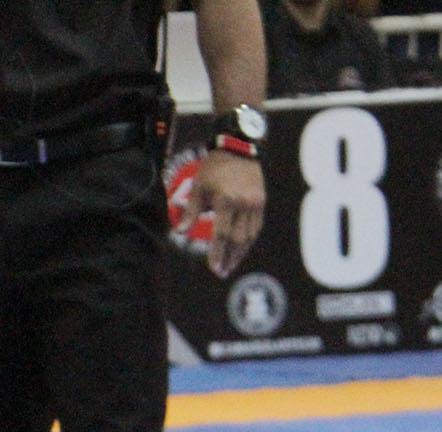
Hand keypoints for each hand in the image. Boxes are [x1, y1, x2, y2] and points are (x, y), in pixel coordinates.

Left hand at [191, 150, 264, 278]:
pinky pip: (256, 227)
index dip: (218, 253)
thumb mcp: (198, 188)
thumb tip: (180, 232)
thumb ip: (191, 211)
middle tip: (221, 273)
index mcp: (226, 200)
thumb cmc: (213, 169)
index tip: (214, 268)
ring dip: (240, 253)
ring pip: (249, 235)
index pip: (222, 234)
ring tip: (230, 266)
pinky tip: (241, 250)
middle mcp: (244, 203)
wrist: (238, 149)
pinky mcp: (262, 202)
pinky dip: (248, 241)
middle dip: (229, 258)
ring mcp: (255, 203)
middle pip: (237, 239)